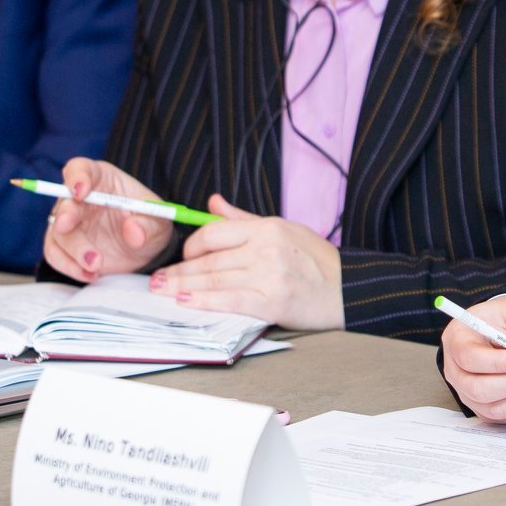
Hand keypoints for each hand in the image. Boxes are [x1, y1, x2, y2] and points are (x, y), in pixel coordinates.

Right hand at [41, 158, 174, 281]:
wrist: (144, 249)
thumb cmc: (149, 223)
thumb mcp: (158, 222)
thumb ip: (148, 224)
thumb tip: (133, 231)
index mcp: (100, 179)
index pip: (80, 169)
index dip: (76, 177)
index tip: (80, 192)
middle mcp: (79, 199)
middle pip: (64, 202)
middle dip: (65, 216)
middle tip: (67, 227)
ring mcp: (69, 223)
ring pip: (57, 233)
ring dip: (72, 250)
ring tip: (96, 266)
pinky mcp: (65, 246)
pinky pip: (55, 254)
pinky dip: (69, 266)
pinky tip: (91, 275)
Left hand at [151, 196, 342, 329]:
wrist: (348, 289)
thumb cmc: (315, 260)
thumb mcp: (282, 228)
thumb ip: (243, 219)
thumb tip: (212, 203)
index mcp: (266, 228)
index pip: (215, 233)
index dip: (191, 246)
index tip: (180, 257)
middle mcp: (266, 248)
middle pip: (210, 260)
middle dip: (179, 271)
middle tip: (157, 280)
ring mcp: (269, 275)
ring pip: (215, 280)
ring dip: (184, 287)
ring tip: (163, 291)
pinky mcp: (274, 302)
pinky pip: (230, 300)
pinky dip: (205, 302)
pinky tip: (187, 303)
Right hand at [440, 294, 505, 421]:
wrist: (503, 331)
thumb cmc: (504, 318)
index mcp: (456, 339)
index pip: (469, 358)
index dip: (498, 363)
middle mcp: (456, 370)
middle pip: (477, 389)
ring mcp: (468, 394)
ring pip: (493, 408)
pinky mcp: (484, 409)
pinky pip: (505, 417)